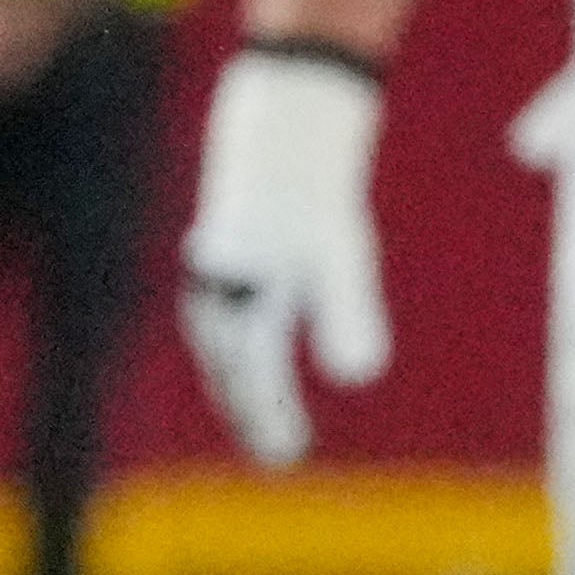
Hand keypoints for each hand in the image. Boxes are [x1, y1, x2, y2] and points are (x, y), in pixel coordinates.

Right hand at [175, 44, 389, 466]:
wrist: (284, 118)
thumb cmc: (311, 188)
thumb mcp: (341, 252)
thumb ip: (346, 313)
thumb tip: (360, 378)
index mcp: (235, 300)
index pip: (253, 377)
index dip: (269, 418)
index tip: (286, 455)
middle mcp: (214, 292)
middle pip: (230, 367)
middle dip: (251, 409)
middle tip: (277, 453)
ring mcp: (215, 272)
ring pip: (223, 342)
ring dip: (241, 382)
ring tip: (264, 417)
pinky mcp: (226, 254)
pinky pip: (227, 316)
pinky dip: (240, 346)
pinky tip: (256, 356)